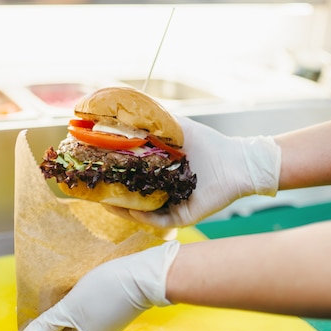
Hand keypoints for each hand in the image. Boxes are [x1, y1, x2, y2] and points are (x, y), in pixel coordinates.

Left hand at [20, 240, 180, 330]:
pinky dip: (82, 295)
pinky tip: (80, 282)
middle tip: (44, 292)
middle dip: (54, 312)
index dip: (40, 326)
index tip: (30, 306)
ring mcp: (108, 320)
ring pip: (79, 314)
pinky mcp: (116, 305)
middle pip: (67, 327)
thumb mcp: (71, 307)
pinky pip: (92, 305)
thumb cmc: (106, 291)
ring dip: (68, 301)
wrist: (144, 275)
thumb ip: (48, 323)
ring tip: (60, 284)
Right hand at [106, 116, 281, 227]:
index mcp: (157, 173)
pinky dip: (146, 217)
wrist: (237, 160)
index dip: (110, 175)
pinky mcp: (184, 217)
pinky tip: (134, 210)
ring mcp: (171, 206)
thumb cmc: (208, 143)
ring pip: (141, 214)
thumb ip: (151, 121)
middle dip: (111, 196)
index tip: (93, 169)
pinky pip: (161, 221)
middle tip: (94, 190)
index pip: (128, 178)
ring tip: (107, 201)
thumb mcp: (176, 127)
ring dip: (123, 210)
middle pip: (130, 199)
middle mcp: (161, 192)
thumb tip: (122, 109)